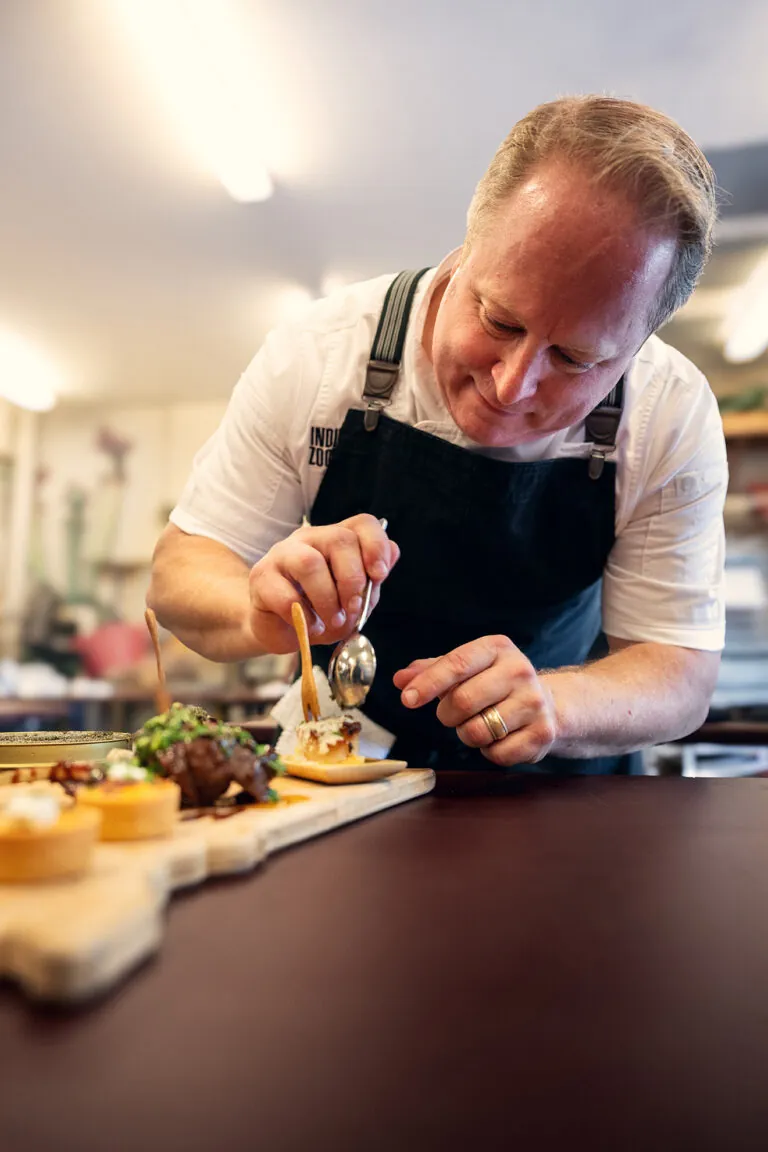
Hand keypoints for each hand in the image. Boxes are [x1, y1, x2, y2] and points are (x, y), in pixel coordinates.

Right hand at [247, 514, 399, 653]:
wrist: (279, 630)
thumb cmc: (319, 611)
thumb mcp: (354, 599)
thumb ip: (372, 579)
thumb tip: (392, 552)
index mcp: (336, 539)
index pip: (363, 524)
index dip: (376, 546)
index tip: (380, 575)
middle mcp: (310, 539)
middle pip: (339, 540)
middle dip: (353, 581)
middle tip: (352, 610)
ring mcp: (282, 554)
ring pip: (310, 562)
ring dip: (327, 599)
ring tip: (331, 621)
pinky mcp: (262, 578)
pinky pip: (286, 594)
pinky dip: (304, 617)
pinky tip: (310, 627)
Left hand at [393, 635, 556, 765]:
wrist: (550, 704)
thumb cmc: (495, 683)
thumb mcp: (467, 668)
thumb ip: (431, 671)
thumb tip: (400, 679)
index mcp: (498, 648)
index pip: (457, 663)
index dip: (428, 683)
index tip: (407, 699)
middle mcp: (520, 671)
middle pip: (463, 701)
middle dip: (447, 715)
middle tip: (452, 714)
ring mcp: (534, 703)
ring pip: (477, 731)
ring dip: (466, 734)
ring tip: (478, 723)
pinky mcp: (542, 734)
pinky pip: (496, 753)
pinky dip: (489, 751)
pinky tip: (499, 737)